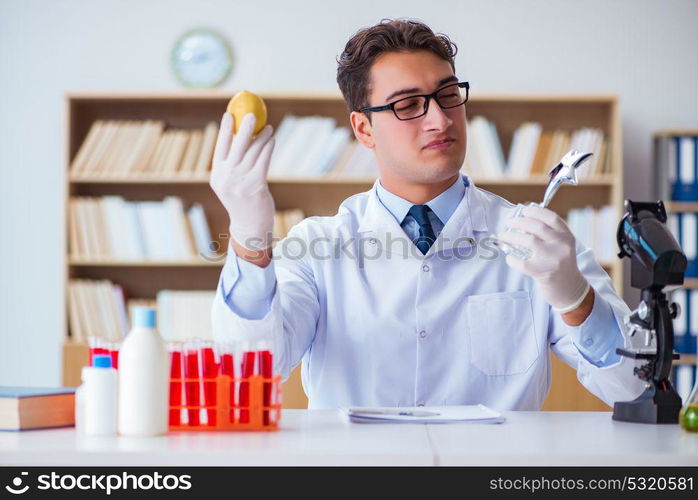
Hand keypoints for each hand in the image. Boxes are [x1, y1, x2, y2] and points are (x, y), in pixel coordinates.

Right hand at [210, 112, 275, 250]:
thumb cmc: (242, 201)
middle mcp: (227, 177)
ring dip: (262, 137)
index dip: (224, 129)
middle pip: (236, 145)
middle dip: (244, 127)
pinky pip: (263, 160)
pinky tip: (271, 140)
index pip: (220, 147)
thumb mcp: (231, 183)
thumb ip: (232, 164)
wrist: (250, 225)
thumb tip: (242, 137)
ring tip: (268, 128)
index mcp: (217, 175)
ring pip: (253, 151)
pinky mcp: (256, 184)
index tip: (229, 114)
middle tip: (251, 114)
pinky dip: (268, 148)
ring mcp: (241, 181)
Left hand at [496, 205, 589, 313]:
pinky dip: (511, 258)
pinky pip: (520, 262)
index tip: (524, 210)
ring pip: (528, 240)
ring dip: (511, 236)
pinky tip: (509, 257)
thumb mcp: (561, 246)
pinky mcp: (541, 272)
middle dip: (519, 222)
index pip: (552, 218)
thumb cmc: (559, 264)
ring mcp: (552, 259)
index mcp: (567, 237)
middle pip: (537, 227)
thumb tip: (522, 221)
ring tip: (502, 236)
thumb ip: (549, 234)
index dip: (536, 211)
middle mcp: (561, 246)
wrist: (568, 289)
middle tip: (509, 222)